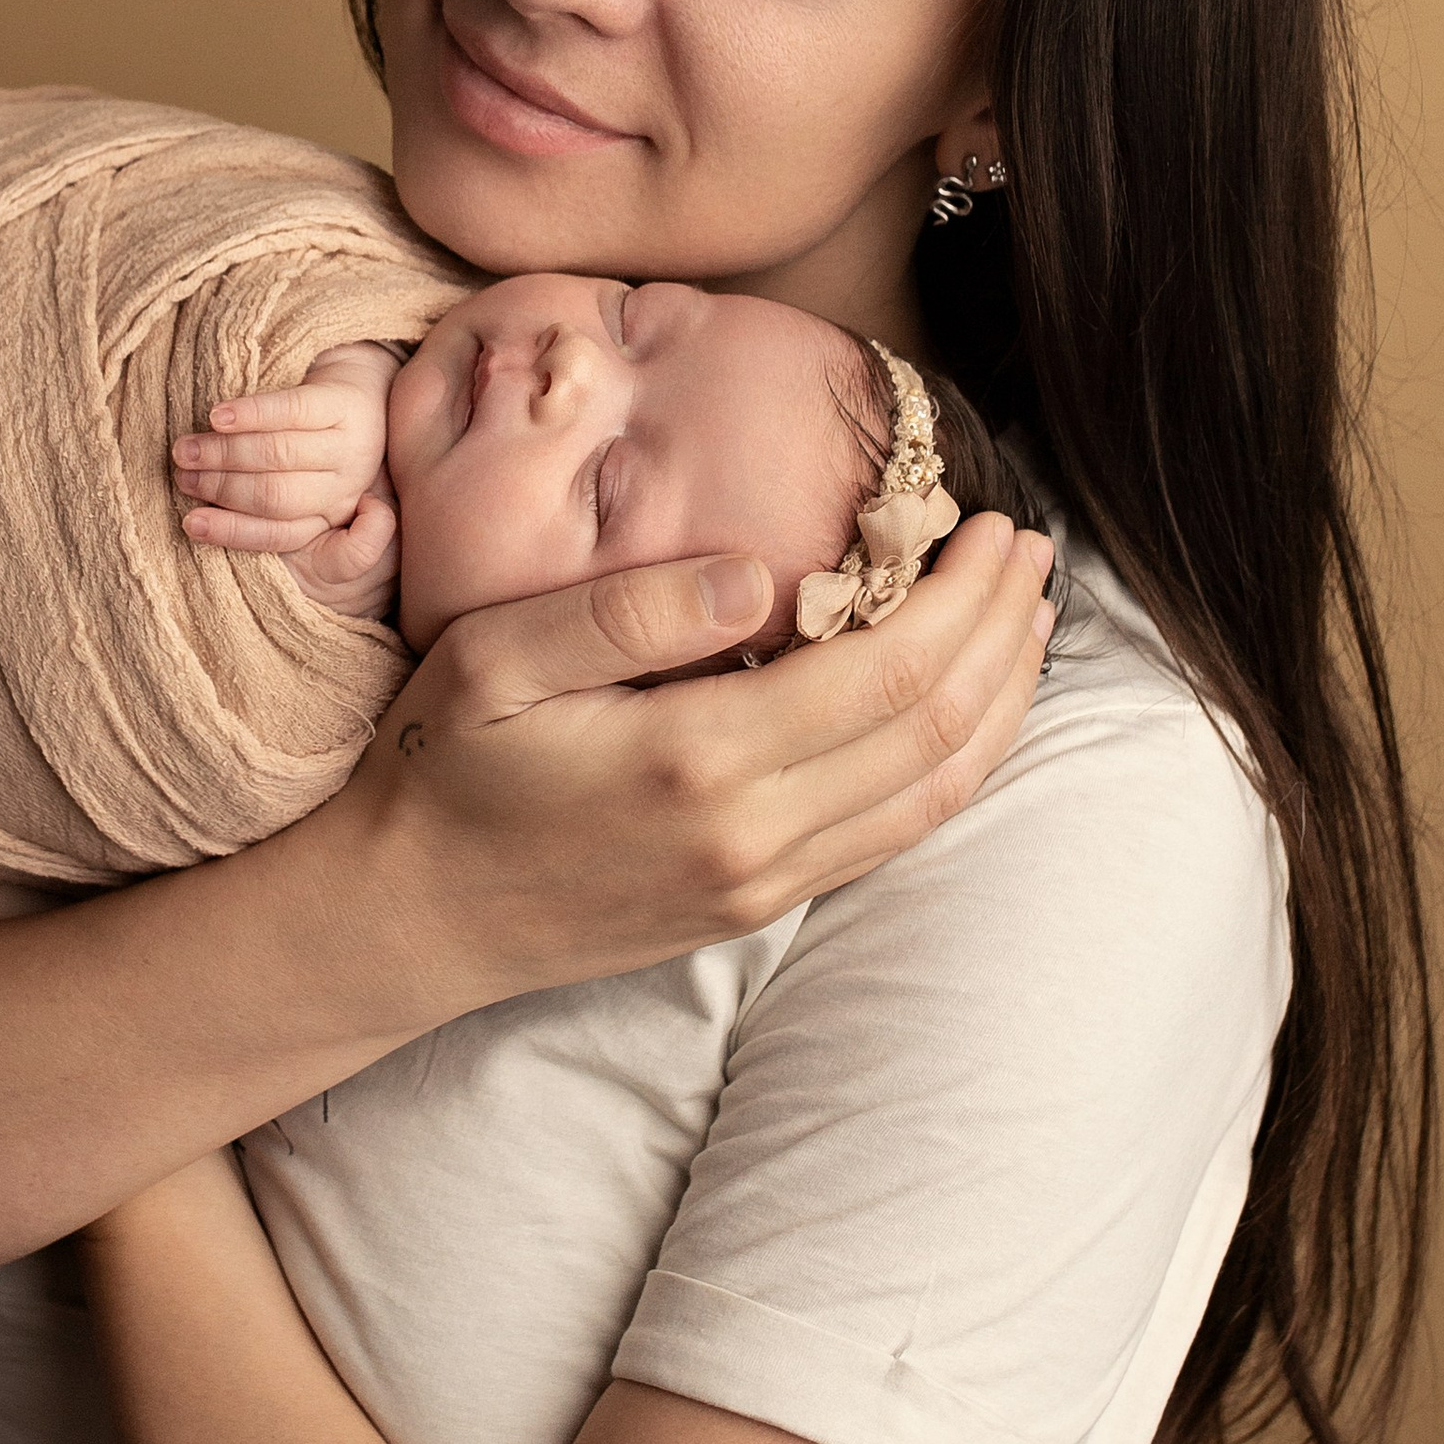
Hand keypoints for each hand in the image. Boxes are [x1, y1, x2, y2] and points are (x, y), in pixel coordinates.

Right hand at [173, 341, 398, 614]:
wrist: (361, 385)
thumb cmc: (314, 441)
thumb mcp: (303, 484)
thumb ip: (264, 505)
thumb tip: (195, 520)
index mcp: (334, 514)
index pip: (280, 534)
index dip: (231, 532)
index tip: (189, 523)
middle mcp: (348, 485)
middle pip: (275, 495)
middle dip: (221, 488)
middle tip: (181, 476)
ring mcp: (352, 443)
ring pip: (279, 455)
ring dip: (224, 454)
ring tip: (186, 450)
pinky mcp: (345, 401)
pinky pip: (291, 410)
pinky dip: (251, 414)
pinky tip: (218, 417)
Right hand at [320, 516, 1056, 1005]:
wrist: (412, 919)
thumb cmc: (441, 769)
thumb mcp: (495, 659)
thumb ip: (627, 611)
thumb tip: (759, 571)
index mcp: (697, 760)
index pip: (887, 672)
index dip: (960, 595)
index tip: (991, 524)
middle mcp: (751, 836)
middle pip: (934, 731)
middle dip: (1001, 633)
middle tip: (1031, 551)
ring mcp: (761, 883)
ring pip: (935, 795)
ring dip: (1000, 703)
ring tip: (1029, 622)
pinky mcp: (756, 907)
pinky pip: (893, 836)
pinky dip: (955, 767)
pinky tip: (967, 713)